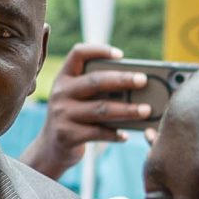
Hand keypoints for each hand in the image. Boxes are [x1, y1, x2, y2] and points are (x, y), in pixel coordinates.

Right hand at [21, 43, 152, 179]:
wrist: (51, 147)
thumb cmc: (75, 117)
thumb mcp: (78, 98)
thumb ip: (98, 89)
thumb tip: (136, 87)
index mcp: (64, 78)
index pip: (78, 54)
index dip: (99, 50)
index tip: (120, 55)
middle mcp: (60, 93)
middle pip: (95, 81)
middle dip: (122, 79)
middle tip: (143, 80)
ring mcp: (61, 114)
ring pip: (100, 109)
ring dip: (127, 110)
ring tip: (146, 110)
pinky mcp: (67, 135)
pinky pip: (98, 132)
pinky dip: (115, 134)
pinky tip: (125, 135)